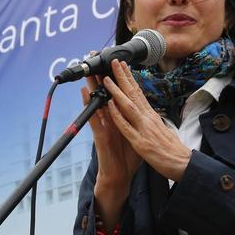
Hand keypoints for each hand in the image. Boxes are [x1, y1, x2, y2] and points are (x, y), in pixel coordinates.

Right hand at [83, 73, 141, 226]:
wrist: (120, 176)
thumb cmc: (128, 158)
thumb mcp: (138, 136)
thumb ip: (139, 123)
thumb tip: (150, 112)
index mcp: (121, 119)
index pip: (119, 95)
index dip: (120, 79)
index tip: (119, 63)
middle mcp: (110, 120)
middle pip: (106, 94)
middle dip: (104, 76)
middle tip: (99, 57)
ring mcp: (104, 126)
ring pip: (97, 102)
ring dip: (93, 85)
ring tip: (90, 69)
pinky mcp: (100, 135)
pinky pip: (93, 118)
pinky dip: (89, 105)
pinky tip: (85, 93)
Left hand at [101, 60, 191, 181]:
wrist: (182, 164)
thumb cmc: (172, 149)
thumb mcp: (162, 129)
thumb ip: (153, 120)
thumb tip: (149, 112)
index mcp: (152, 116)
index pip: (139, 93)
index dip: (130, 78)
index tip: (123, 66)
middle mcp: (148, 118)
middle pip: (133, 94)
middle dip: (123, 77)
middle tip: (114, 61)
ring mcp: (144, 129)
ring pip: (128, 106)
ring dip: (117, 92)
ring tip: (107, 79)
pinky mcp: (140, 142)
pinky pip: (126, 127)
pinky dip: (118, 116)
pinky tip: (110, 106)